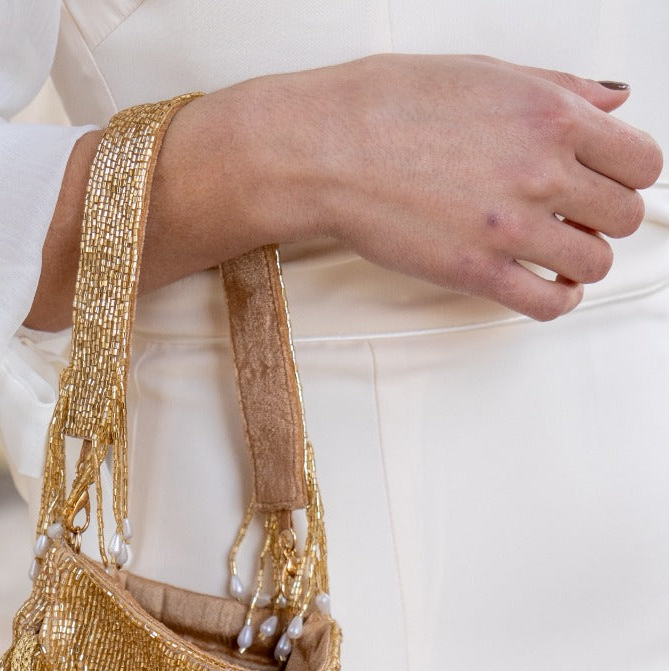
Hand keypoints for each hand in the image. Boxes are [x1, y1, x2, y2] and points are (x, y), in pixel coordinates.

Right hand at [258, 53, 663, 320]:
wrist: (327, 148)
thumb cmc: (388, 105)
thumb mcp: (487, 72)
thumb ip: (559, 88)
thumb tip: (610, 102)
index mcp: (550, 114)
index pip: (640, 159)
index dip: (630, 174)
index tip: (611, 179)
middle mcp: (541, 170)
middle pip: (625, 214)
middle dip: (608, 216)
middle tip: (583, 215)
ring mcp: (512, 226)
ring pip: (595, 262)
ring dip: (584, 259)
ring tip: (561, 251)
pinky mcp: (479, 272)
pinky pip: (550, 302)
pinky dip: (560, 299)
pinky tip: (549, 285)